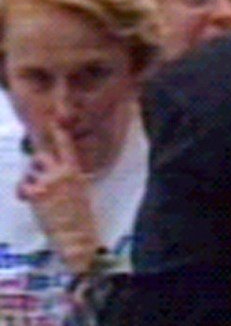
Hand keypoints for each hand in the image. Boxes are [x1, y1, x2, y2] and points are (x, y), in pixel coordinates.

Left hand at [17, 124, 99, 273]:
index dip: (58, 131)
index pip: (65, 145)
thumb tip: (59, 171)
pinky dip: (24, 192)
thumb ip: (69, 177)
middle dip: (36, 162)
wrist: (75, 236)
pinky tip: (30, 200)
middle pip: (41, 156)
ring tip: (36, 194)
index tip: (54, 120)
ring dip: (29, 180)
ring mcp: (47, 182)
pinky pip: (24, 186)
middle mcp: (61, 173)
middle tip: (36, 171)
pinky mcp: (35, 194)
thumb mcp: (80, 190)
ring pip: (30, 171)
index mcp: (74, 170)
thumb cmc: (80, 216)